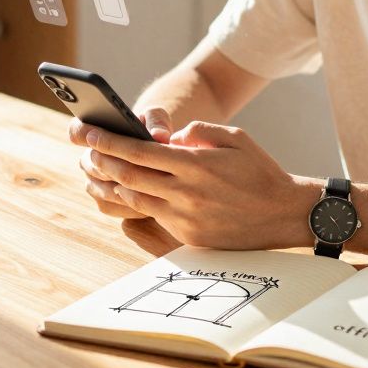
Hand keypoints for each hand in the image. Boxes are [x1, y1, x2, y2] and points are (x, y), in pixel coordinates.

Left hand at [72, 111, 319, 249]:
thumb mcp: (234, 137)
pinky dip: (133, 202)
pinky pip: (152, 216)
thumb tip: (168, 138)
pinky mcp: (188, 236)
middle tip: (83, 149)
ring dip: (111, 185)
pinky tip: (124, 191)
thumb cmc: (260, 171)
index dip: (109, 141)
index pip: (140, 151)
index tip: (89, 132)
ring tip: (96, 170)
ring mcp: (185, 217)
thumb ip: (198, 131)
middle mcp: (186, 192)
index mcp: (195, 164)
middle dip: (101, 161)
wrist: (284, 214)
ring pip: (134, 199)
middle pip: (129, 177)